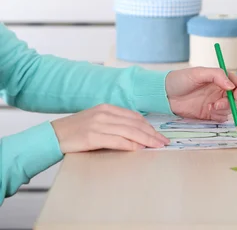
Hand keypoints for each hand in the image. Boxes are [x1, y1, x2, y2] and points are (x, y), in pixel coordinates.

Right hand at [52, 104, 169, 152]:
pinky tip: (139, 149)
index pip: (134, 116)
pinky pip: (117, 141)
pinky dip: (131, 145)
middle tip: (164, 142)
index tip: (159, 134)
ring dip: (146, 140)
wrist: (51, 135)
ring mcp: (98, 124)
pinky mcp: (92, 136)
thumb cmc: (74, 131)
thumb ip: (113, 123)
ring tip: (157, 146)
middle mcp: (104, 114)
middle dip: (152, 133)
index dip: (149, 126)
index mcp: (106, 108)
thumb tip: (134, 132)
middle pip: (135, 124)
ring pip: (130, 131)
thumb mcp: (96, 120)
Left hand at [165, 67, 236, 121]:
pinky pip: (222, 117)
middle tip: (217, 104)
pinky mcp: (210, 114)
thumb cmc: (181, 79)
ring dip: (224, 110)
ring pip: (231, 109)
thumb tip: (232, 86)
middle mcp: (222, 91)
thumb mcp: (199, 72)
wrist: (165, 94)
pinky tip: (207, 111)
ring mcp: (216, 102)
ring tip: (210, 107)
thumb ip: (217, 75)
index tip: (235, 95)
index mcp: (222, 79)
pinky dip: (218, 116)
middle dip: (231, 103)